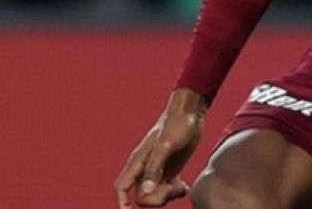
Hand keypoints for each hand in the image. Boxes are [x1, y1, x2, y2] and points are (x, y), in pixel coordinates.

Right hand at [113, 89, 207, 206]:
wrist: (189, 112)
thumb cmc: (176, 125)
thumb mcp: (166, 146)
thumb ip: (154, 168)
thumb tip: (145, 192)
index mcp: (138, 162)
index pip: (122, 188)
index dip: (122, 203)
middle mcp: (145, 168)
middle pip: (142, 197)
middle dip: (157, 198)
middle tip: (173, 187)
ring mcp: (157, 170)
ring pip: (155, 195)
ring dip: (168, 196)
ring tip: (181, 185)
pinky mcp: (169, 169)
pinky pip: (167, 191)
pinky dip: (175, 193)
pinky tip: (184, 185)